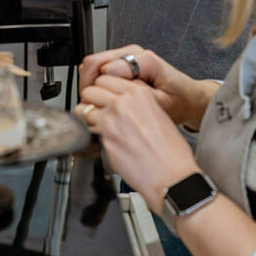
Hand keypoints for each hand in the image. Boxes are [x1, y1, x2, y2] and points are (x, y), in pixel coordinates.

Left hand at [75, 78, 199, 203]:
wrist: (172, 178)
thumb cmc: (171, 154)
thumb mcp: (159, 115)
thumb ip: (136, 104)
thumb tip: (118, 101)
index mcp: (140, 93)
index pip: (107, 77)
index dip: (103, 89)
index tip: (103, 96)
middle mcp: (124, 102)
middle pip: (91, 89)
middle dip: (91, 99)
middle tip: (96, 110)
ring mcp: (112, 119)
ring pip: (83, 106)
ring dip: (86, 115)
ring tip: (95, 125)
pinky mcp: (104, 138)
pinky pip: (85, 127)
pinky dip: (88, 132)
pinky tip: (101, 139)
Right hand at [78, 44, 215, 130]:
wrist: (186, 98)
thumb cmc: (177, 101)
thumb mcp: (161, 103)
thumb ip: (136, 93)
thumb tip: (110, 83)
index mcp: (144, 60)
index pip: (104, 67)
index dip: (94, 89)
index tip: (94, 105)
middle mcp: (133, 53)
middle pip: (93, 62)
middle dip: (87, 86)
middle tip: (90, 105)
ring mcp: (126, 55)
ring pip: (91, 64)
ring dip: (89, 84)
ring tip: (97, 102)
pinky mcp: (121, 60)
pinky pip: (96, 68)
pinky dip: (94, 83)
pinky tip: (101, 96)